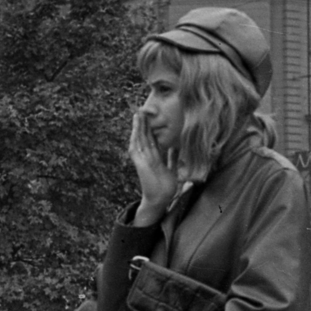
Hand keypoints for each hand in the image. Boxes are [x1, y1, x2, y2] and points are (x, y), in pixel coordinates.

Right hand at [128, 108, 178, 222]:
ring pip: (139, 140)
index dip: (149, 128)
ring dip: (138, 128)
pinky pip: (136, 150)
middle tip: (140, 111)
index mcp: (153, 157)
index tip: (149, 117)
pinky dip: (135, 140)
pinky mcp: (141, 165)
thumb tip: (176, 146)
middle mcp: (146, 158)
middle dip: (142, 124)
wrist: (160, 199)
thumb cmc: (165, 187)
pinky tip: (135, 131)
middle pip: (143, 137)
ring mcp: (142, 161)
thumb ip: (172, 157)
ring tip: (137, 116)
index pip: (150, 139)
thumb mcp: (172, 168)